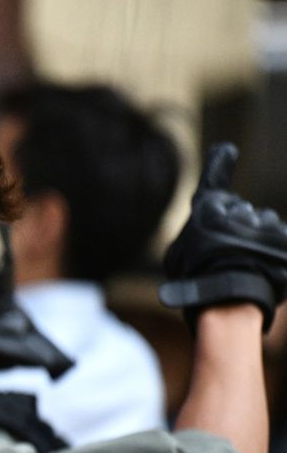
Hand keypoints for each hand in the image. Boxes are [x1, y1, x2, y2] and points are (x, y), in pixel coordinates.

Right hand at [158, 143, 286, 327]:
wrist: (228, 302)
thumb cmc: (195, 284)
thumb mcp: (177, 259)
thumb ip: (193, 236)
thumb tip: (206, 228)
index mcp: (207, 212)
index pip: (213, 181)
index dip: (219, 163)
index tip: (227, 150)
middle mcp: (237, 211)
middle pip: (243, 212)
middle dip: (239, 228)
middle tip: (228, 256)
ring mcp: (264, 225)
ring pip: (266, 224)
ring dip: (259, 240)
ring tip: (248, 266)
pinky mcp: (285, 239)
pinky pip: (282, 239)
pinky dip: (276, 251)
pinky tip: (266, 269)